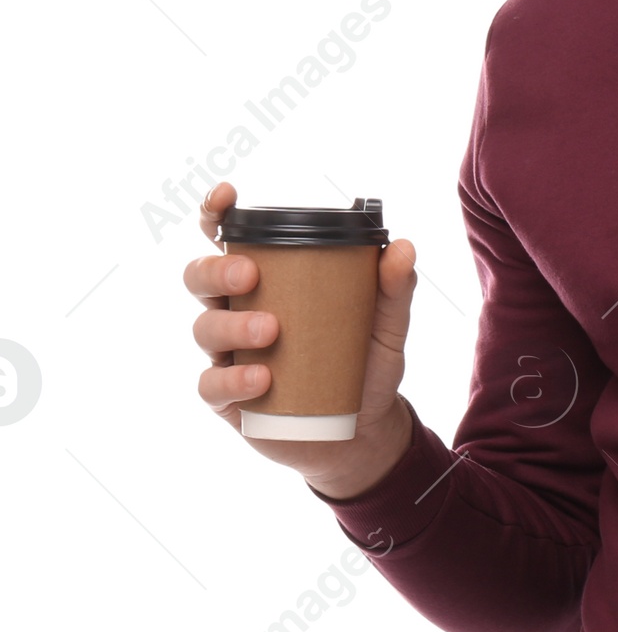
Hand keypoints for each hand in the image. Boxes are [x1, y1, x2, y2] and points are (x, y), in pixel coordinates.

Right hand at [184, 181, 417, 495]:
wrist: (361, 434)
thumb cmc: (364, 366)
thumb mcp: (385, 326)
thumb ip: (393, 288)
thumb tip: (402, 247)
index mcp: (269, 282)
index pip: (230, 239)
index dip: (216, 214)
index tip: (225, 197)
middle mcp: (239, 310)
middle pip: (201, 277)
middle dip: (217, 269)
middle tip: (251, 275)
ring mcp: (228, 354)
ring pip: (204, 327)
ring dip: (231, 324)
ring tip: (272, 331)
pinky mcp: (227, 399)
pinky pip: (211, 384)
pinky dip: (232, 379)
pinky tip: (261, 379)